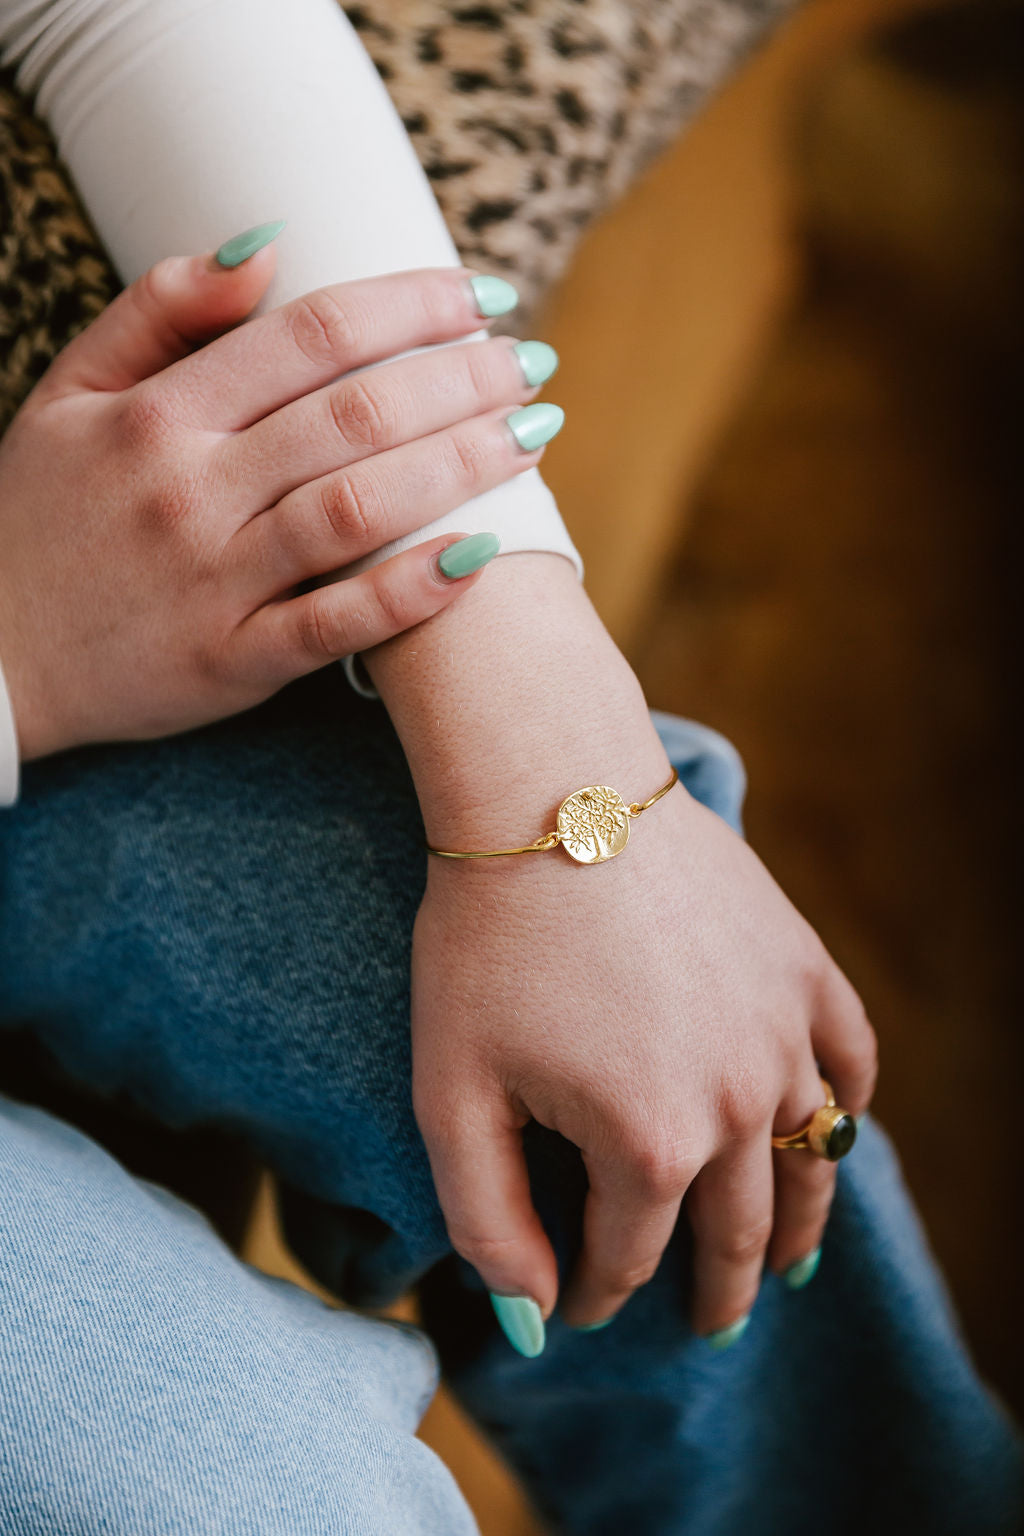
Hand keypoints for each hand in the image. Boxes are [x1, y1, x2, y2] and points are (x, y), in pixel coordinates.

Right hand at [0, 247, 550, 759]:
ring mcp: (214, 582)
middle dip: (459, 379)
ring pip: (358, 508)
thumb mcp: (69, 394)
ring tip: (533, 434)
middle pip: (353, 414)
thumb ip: (158, 312)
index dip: (409, 305)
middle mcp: (190, 491)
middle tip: (530, 361)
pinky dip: (411, 590)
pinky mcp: (233, 662)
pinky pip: (337, 624)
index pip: (309, 335)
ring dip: (459, 465)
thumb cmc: (42, 517)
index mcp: (158, 415)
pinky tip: (481, 555)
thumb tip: (266, 244)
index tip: (480, 293)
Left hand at [368, 556, 877, 1346]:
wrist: (550, 792)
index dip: (596, 1293)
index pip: (628, 1256)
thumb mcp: (453, 1090)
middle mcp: (737, 1100)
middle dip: (716, 1290)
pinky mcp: (802, 965)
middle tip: (706, 1324)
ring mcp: (783, 1030)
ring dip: (798, 1223)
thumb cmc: (484, 939)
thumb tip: (533, 1315)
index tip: (576, 1306)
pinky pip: (850, 1057)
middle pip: (737, 1229)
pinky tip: (828, 1124)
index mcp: (649, 1144)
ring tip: (785, 1265)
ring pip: (810, 1158)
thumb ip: (488, 1219)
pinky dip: (845, 1103)